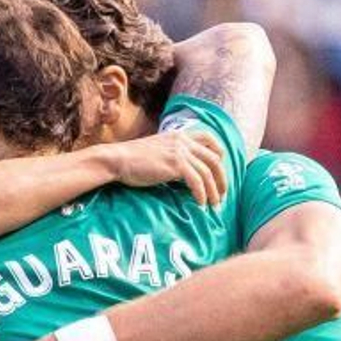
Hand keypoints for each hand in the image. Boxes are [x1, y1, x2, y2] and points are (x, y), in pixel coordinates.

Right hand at [105, 131, 226, 206]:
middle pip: (214, 158)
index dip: (218, 153)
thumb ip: (171, 156)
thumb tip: (180, 172)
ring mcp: (180, 152)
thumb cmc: (132, 159)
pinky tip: (201, 204)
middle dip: (221, 178)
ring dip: (214, 191)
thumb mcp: (156, 151)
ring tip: (214, 205)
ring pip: (208, 172)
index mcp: (179, 135)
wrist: (118, 159)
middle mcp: (183, 141)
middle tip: (222, 195)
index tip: (219, 169)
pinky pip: (197, 181)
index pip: (209, 138)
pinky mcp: (176, 165)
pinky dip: (202, 194)